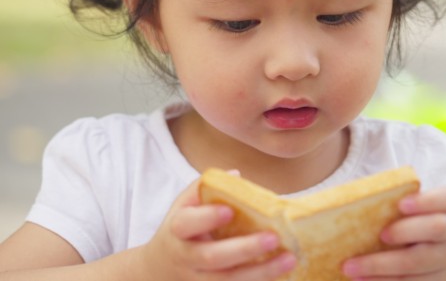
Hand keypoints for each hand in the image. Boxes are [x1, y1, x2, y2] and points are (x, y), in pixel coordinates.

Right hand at [136, 179, 296, 280]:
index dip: (207, 218)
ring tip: (288, 259)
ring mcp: (197, 280)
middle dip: (244, 249)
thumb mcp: (183, 207)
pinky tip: (282, 275)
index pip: (187, 223)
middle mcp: (186, 257)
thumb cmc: (181, 231)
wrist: (157, 270)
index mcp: (178, 230)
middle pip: (212, 257)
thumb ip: (204, 189)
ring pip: (227, 280)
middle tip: (273, 237)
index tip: (230, 211)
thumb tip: (235, 174)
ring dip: (260, 272)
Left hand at [342, 187, 445, 280]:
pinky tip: (362, 279)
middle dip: (405, 231)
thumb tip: (349, 198)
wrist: (440, 255)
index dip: (426, 200)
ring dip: (382, 267)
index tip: (401, 204)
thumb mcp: (412, 209)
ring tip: (350, 267)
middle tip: (379, 235)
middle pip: (435, 228)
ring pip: (418, 264)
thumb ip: (392, 202)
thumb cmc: (413, 221)